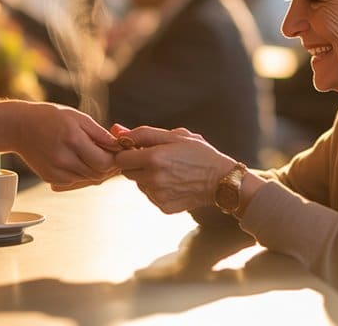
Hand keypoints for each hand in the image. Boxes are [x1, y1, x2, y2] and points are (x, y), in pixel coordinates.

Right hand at [15, 102, 120, 190]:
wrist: (19, 127)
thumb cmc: (50, 118)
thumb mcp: (77, 118)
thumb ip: (100, 134)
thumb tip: (120, 146)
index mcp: (73, 140)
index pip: (105, 162)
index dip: (115, 159)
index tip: (118, 150)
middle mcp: (64, 159)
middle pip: (98, 174)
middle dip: (108, 166)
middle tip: (110, 154)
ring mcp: (56, 172)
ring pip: (88, 179)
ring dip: (96, 170)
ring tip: (94, 154)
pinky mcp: (51, 179)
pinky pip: (75, 181)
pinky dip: (81, 173)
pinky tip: (78, 159)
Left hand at [112, 126, 235, 213]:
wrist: (221, 180)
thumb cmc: (199, 153)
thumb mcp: (174, 136)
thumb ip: (143, 134)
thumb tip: (116, 131)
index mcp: (153, 158)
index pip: (120, 158)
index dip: (128, 152)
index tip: (139, 150)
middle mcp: (153, 179)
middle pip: (127, 172)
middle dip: (136, 165)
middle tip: (156, 160)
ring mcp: (157, 195)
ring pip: (138, 184)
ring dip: (146, 177)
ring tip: (169, 171)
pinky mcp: (163, 206)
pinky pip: (150, 195)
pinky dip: (157, 189)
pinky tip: (174, 183)